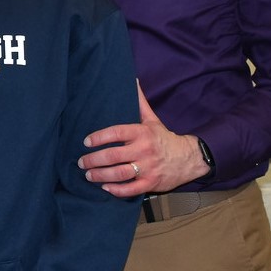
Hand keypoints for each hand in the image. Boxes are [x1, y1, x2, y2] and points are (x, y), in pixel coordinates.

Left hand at [79, 83, 210, 195]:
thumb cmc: (163, 138)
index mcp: (142, 133)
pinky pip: (131, 189)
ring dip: (101, 175)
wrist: (188, 158)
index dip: (99, 137)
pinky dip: (117, 190)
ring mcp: (148, 168)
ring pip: (120, 173)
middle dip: (94, 160)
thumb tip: (133, 80)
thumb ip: (139, 102)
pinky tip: (105, 188)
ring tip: (88, 175)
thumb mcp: (152, 119)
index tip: (86, 141)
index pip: (116, 132)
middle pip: (113, 155)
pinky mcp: (151, 184)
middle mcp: (144, 150)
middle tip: (81, 162)